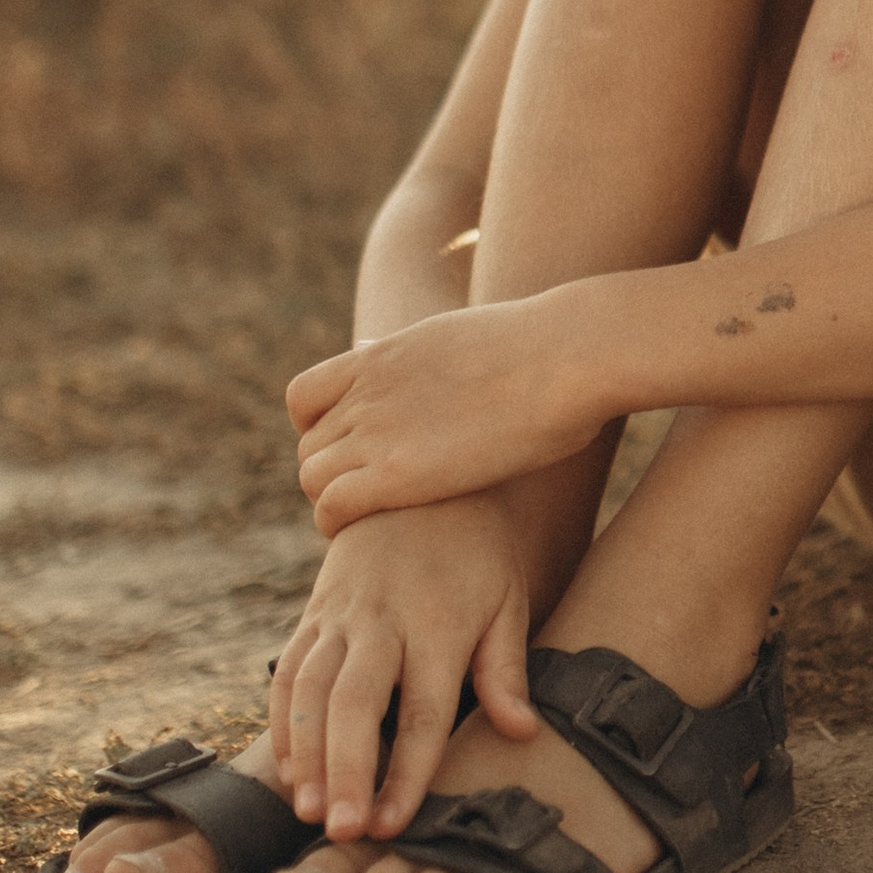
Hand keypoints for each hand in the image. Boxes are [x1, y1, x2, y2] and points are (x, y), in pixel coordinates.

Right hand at [267, 492, 537, 845]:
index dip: (409, 771)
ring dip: (307, 755)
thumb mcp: (507, 601)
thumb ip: (506, 670)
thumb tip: (522, 733)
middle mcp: (383, 620)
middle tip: (342, 832)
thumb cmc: (477, 553)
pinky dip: (282, 723)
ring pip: (312, 691)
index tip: (395, 824)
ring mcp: (341, 615)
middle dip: (348, 770)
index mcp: (439, 623)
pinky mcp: (313, 612)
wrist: (419, 481)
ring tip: (309, 812)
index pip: (424, 709)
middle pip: (358, 704)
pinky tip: (289, 771)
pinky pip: (289, 672)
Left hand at [288, 291, 611, 534]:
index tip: (353, 453)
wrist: (568, 353)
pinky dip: (337, 523)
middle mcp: (368, 391)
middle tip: (371, 500)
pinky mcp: (396, 473)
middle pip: (309, 446)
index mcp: (383, 357)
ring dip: (333, 501)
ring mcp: (377, 430)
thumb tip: (397, 347)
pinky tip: (369, 533)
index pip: (304, 398)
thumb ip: (422, 355)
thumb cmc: (544, 350)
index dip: (318, 432)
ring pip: (312, 477)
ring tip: (373, 521)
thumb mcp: (462, 338)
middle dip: (331, 474)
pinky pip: (331, 505)